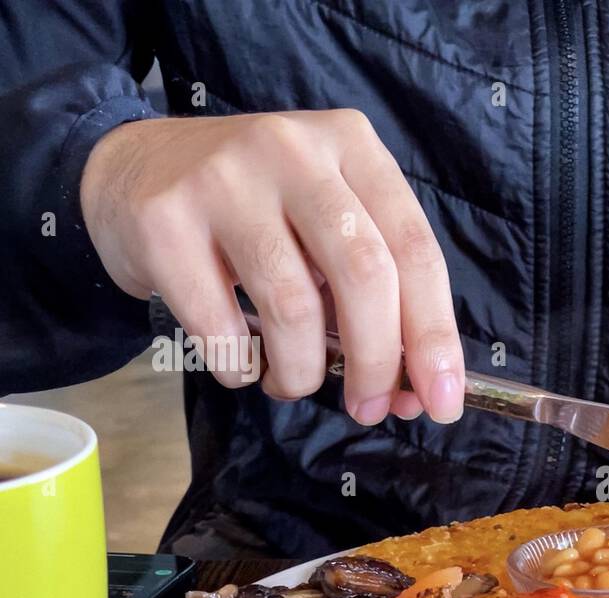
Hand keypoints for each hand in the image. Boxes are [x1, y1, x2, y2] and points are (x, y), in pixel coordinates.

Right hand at [80, 111, 463, 423]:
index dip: (434, 334)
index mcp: (352, 146)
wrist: (133, 173)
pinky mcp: (164, 219)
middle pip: (365, 274)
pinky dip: (241, 368)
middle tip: (371, 408)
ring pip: (294, 306)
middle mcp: (293, 150)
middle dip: (377, 361)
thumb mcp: (325, 226)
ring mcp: (224, 178)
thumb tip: (415, 391)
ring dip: (302, 372)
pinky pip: (221, 327)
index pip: (415, 249)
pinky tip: (242, 363)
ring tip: (292, 381)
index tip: (443, 400)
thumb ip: (376, 295)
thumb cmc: (256, 214)